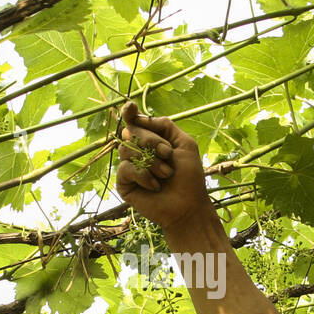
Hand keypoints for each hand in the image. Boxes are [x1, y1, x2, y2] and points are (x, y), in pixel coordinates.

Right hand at [115, 102, 211, 230]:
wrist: (187, 205)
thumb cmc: (189, 177)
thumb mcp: (185, 144)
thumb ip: (165, 125)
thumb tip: (140, 117)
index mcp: (152, 141)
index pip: (135, 122)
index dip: (130, 112)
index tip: (130, 107)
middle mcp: (138, 151)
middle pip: (131, 132)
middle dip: (151, 141)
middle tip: (168, 155)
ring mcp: (129, 167)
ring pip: (126, 149)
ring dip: (151, 161)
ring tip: (165, 175)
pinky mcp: (124, 183)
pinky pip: (125, 168)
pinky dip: (143, 175)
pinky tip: (155, 186)